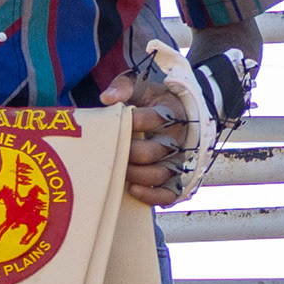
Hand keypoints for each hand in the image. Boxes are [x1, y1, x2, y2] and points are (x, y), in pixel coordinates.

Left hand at [98, 49, 203, 210]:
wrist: (175, 114)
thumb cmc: (150, 101)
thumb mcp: (140, 87)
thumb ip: (124, 87)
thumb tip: (107, 98)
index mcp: (169, 112)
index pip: (154, 118)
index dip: (134, 121)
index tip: (119, 121)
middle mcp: (176, 138)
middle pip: (154, 151)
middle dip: (130, 153)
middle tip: (112, 151)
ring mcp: (176, 160)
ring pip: (160, 174)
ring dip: (137, 175)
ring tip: (119, 171)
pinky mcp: (175, 177)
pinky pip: (169, 193)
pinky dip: (153, 196)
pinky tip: (134, 191)